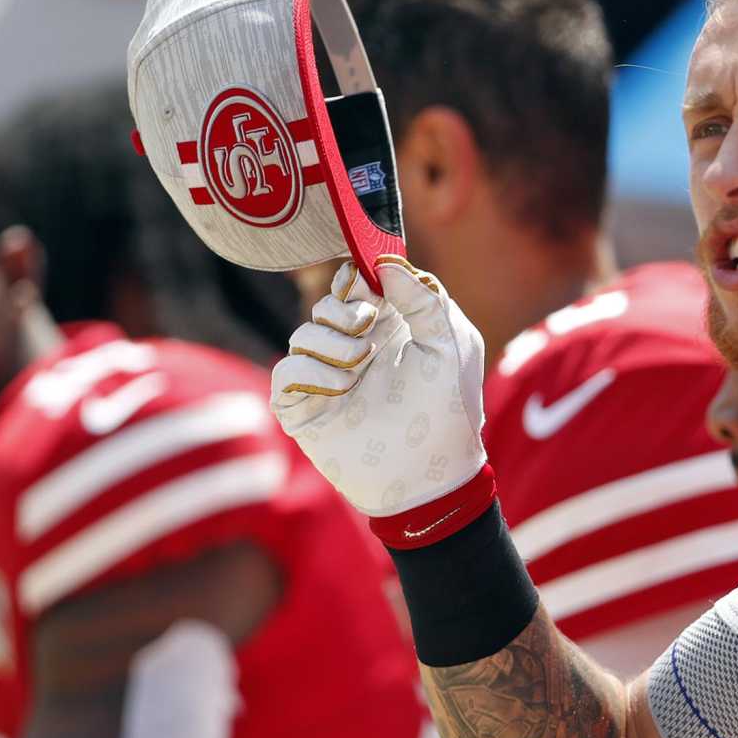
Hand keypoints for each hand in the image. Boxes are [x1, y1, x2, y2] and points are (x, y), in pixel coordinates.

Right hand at [270, 258, 486, 521]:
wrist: (430, 475)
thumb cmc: (447, 410)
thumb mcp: (450, 344)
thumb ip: (425, 298)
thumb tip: (386, 262)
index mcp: (388, 329)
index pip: (355, 285)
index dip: (354, 276)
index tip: (363, 281)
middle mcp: (354, 350)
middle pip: (326, 305)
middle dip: (343, 309)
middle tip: (367, 325)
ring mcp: (327, 379)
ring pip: (303, 334)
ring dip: (332, 343)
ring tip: (360, 366)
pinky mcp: (306, 407)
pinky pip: (287, 371)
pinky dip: (310, 372)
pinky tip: (341, 388)